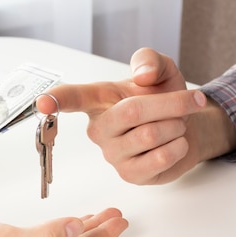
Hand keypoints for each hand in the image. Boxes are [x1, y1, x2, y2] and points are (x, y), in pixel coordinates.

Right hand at [37, 48, 235, 184]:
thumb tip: (141, 76)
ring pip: (150, 135)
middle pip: (132, 111)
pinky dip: (179, 146)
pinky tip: (176, 143)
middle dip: (170, 103)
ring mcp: (112, 154)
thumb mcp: (160, 70)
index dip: (56, 99)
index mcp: (97, 100)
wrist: (185, 128)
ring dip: (176, 125)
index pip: (72, 98)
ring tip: (176, 124)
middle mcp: (98, 129)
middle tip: (192, 99)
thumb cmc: (162, 97)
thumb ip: (149, 61)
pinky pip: (159, 158)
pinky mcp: (130, 175)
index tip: (42, 103)